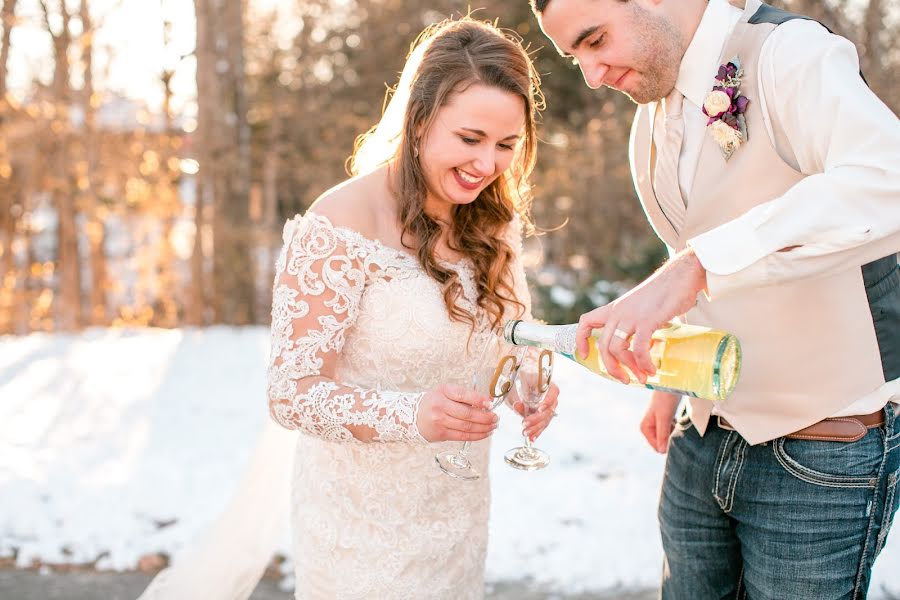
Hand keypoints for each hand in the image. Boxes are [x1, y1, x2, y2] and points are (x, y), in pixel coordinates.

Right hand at [416, 383, 497, 442]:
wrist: (413, 416)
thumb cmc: (434, 402)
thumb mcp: (445, 392)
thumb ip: (464, 396)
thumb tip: (487, 402)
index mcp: (443, 391)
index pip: (463, 395)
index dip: (479, 400)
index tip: (490, 403)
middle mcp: (440, 406)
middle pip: (467, 414)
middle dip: (485, 417)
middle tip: (495, 417)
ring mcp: (440, 421)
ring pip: (467, 427)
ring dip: (484, 428)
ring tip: (493, 426)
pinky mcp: (441, 434)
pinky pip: (462, 436)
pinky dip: (476, 435)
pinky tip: (485, 433)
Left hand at [512, 382, 559, 441]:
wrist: (516, 384)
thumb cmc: (518, 380)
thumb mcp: (517, 385)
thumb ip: (519, 395)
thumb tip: (518, 405)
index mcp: (547, 385)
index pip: (554, 392)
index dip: (548, 401)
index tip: (540, 409)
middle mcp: (550, 397)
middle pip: (548, 410)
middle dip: (536, 419)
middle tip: (525, 423)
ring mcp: (547, 408)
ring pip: (545, 420)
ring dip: (535, 428)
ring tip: (525, 433)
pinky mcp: (541, 417)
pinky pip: (541, 426)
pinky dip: (536, 433)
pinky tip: (531, 438)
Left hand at [575, 247, 706, 384]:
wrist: (682, 275)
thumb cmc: (667, 292)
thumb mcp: (642, 306)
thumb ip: (637, 322)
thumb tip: (645, 343)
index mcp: (615, 308)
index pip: (586, 321)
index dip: (580, 339)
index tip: (585, 355)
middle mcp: (618, 312)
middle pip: (603, 345)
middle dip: (612, 367)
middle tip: (625, 379)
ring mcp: (631, 316)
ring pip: (617, 349)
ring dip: (628, 367)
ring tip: (642, 377)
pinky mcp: (647, 320)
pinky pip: (638, 348)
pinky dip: (643, 363)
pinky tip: (652, 369)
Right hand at [639, 391, 680, 452]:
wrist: (671, 386)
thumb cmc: (665, 400)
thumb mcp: (664, 418)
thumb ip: (662, 435)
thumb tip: (662, 451)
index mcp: (645, 428)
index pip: (657, 446)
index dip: (667, 443)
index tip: (674, 433)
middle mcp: (649, 428)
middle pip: (662, 443)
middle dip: (670, 438)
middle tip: (675, 426)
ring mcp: (656, 425)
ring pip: (667, 438)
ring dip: (674, 433)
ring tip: (676, 421)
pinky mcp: (664, 422)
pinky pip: (670, 432)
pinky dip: (675, 429)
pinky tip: (676, 420)